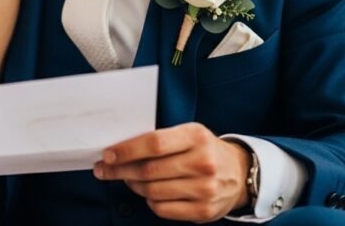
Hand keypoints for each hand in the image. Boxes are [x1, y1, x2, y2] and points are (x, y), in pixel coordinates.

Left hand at [94, 122, 250, 223]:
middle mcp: (203, 163)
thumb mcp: (188, 134)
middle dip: (120, 170)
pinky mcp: (203, 211)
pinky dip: (150, 200)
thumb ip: (160, 139)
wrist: (239, 173)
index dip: (126, 150)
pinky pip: (162, 208)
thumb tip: (119, 150)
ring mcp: (205, 189)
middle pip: (149, 170)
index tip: (107, 155)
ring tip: (130, 179)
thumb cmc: (204, 150)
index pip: (154, 143)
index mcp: (197, 137)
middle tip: (105, 170)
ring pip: (152, 191)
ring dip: (134, 185)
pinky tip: (151, 192)